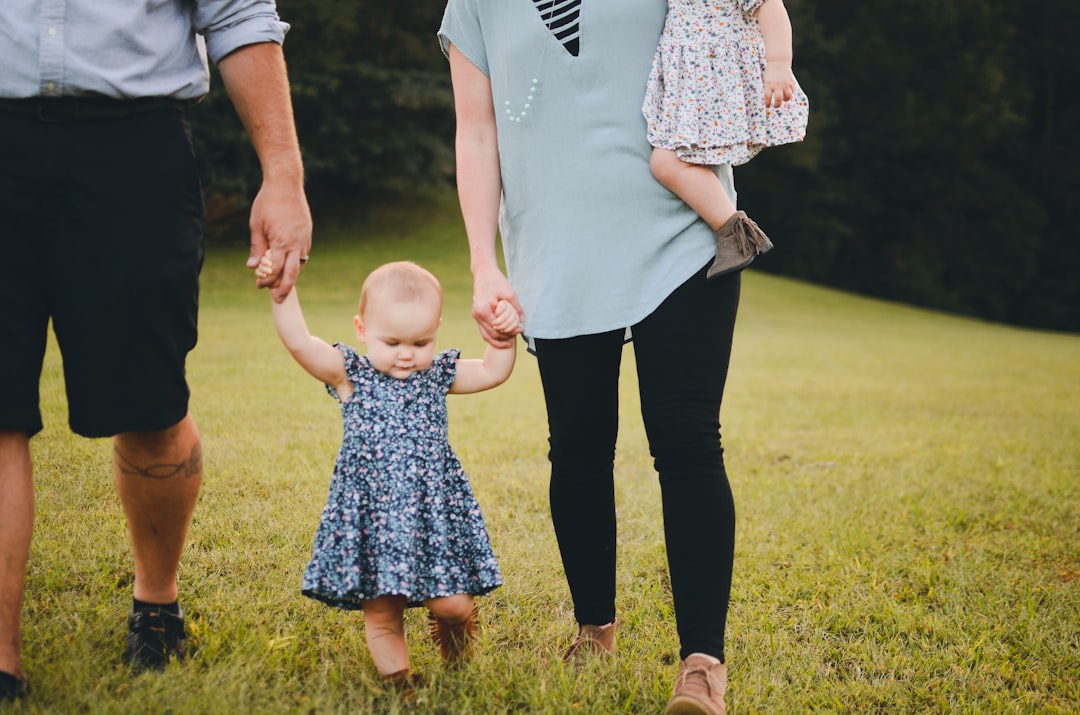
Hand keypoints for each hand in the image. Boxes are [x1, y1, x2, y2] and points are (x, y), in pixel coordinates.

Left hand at [245, 178, 312, 301]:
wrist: (286, 185)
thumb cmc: (267, 203)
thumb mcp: (256, 226)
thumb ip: (256, 248)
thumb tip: (252, 267)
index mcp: (282, 242)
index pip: (275, 269)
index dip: (266, 280)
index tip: (259, 285)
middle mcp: (296, 243)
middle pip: (292, 273)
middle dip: (284, 288)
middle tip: (278, 299)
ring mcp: (304, 239)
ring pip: (300, 264)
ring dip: (290, 275)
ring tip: (282, 284)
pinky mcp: (307, 234)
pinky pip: (303, 254)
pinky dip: (296, 262)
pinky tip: (288, 264)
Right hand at [472, 267, 524, 347]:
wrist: (484, 272)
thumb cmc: (496, 281)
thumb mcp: (510, 293)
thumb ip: (516, 309)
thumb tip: (523, 322)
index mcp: (483, 310)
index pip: (498, 329)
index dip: (510, 332)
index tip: (521, 329)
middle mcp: (477, 315)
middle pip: (492, 335)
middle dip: (505, 337)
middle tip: (518, 334)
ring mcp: (475, 316)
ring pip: (486, 336)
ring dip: (499, 339)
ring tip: (511, 340)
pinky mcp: (477, 315)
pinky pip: (484, 330)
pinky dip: (493, 335)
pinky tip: (504, 335)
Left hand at [763, 61, 795, 107]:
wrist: (778, 62)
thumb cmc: (770, 73)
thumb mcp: (766, 81)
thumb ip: (769, 90)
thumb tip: (772, 100)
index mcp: (769, 85)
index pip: (768, 97)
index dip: (767, 104)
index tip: (768, 106)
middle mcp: (777, 85)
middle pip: (779, 99)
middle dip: (777, 105)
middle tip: (775, 106)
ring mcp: (785, 83)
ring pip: (788, 96)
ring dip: (785, 100)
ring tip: (783, 99)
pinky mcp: (790, 81)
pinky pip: (792, 90)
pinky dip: (790, 93)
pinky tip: (787, 92)